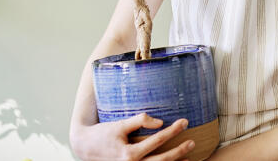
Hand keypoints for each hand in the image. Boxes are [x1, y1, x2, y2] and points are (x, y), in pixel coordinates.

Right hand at [70, 113, 194, 160]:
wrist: (85, 148)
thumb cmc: (103, 134)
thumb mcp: (119, 124)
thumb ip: (139, 120)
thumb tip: (160, 121)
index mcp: (129, 154)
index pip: (157, 141)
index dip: (172, 131)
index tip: (184, 121)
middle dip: (179, 151)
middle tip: (192, 142)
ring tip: (190, 158)